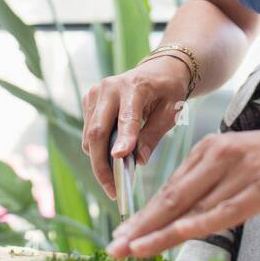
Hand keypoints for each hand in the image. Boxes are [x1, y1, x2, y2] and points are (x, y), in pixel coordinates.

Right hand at [81, 54, 190, 199]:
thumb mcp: (171, 112)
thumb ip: (154, 135)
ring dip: (99, 162)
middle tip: (113, 190)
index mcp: (134, 86)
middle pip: (97, 131)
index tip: (120, 159)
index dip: (123, 140)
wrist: (158, 70)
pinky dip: (98, 151)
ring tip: (114, 182)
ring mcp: (94, 94)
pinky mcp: (89, 102)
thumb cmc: (167, 91)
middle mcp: (109, 88)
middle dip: (102, 165)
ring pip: (89, 137)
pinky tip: (112, 162)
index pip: (126, 117)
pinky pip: (88, 134)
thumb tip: (139, 161)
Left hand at [106, 113, 259, 258]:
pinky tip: (176, 235)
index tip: (124, 234)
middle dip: (141, 225)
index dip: (145, 214)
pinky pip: (222, 211)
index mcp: (213, 149)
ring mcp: (240, 172)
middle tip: (115, 246)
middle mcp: (220, 157)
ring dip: (158, 231)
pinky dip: (196, 225)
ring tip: (133, 248)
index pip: (171, 188)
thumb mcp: (244, 164)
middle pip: (172, 197)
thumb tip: (189, 214)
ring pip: (191, 206)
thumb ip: (217, 184)